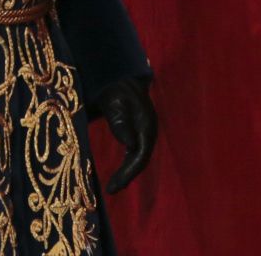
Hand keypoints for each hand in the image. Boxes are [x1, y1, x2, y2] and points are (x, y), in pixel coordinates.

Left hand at [91, 76, 157, 191]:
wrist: (117, 71)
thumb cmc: (112, 85)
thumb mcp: (113, 101)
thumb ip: (120, 122)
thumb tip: (130, 144)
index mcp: (146, 124)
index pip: (140, 156)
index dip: (128, 173)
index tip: (113, 187)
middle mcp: (149, 128)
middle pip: (141, 159)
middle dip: (127, 175)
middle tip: (111, 190)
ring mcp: (145, 128)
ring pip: (139, 155)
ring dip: (128, 170)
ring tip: (114, 185)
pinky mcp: (138, 127)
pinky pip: (135, 149)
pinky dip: (128, 161)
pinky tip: (119, 169)